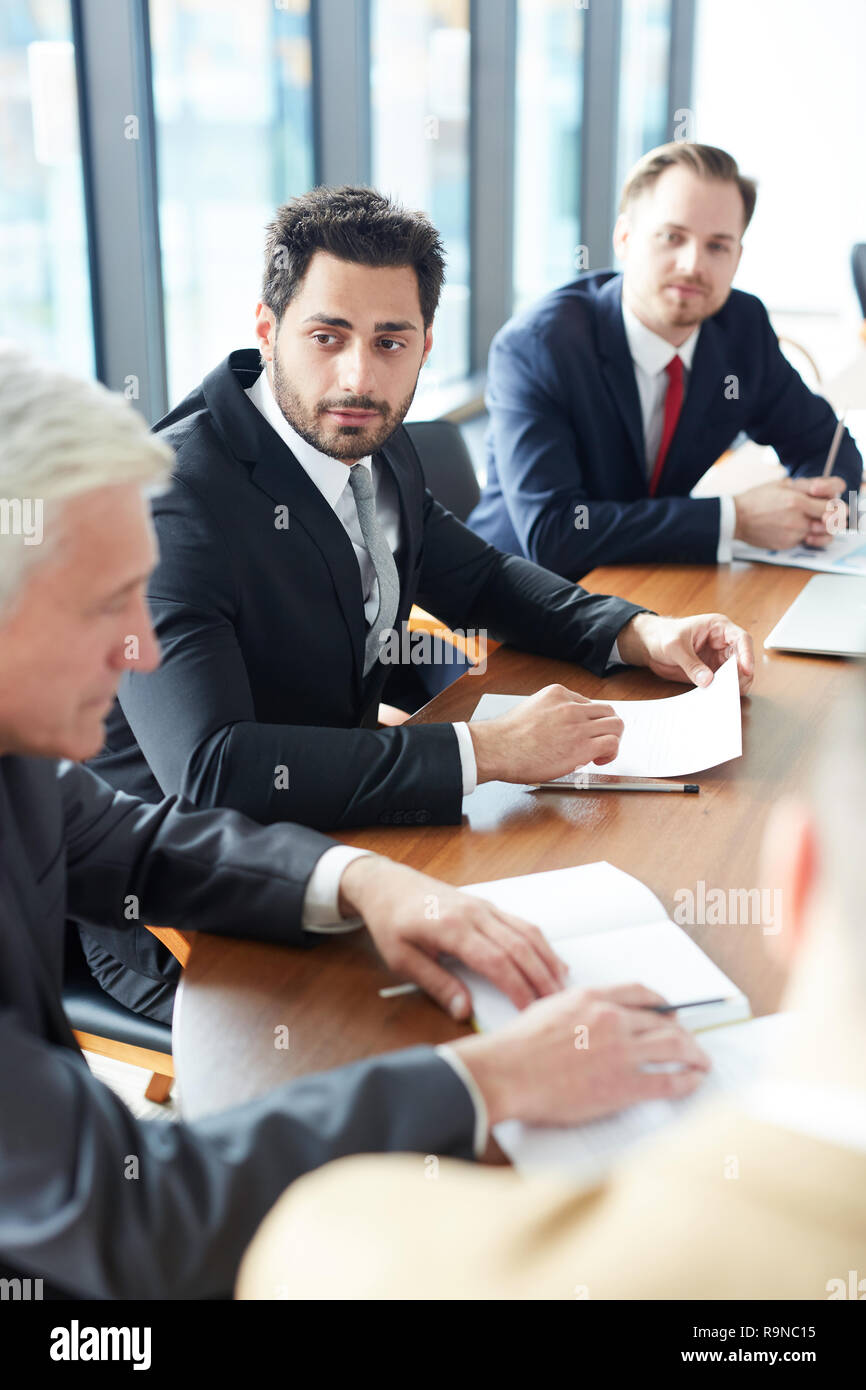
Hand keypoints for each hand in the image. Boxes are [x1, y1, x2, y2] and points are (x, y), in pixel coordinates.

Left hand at [338, 855, 567, 1019]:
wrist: (387, 885)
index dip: (516, 986)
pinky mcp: (486, 905)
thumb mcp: (402, 959)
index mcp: (451, 928)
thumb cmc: (392, 922)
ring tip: (562, 985)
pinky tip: (550, 960)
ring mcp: (483, 907)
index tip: (530, 1010)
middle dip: (541, 976)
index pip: (495, 960)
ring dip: (546, 959)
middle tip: (558, 1003)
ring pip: (525, 931)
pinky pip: (520, 923)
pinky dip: (540, 943)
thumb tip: (463, 1010)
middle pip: (518, 946)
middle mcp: (473, 914)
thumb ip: (435, 984)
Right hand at [451, 984, 710, 1126]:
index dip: (662, 1004)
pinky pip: (667, 1080)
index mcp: (592, 997)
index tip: (670, 1011)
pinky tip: (693, 1081)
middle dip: (683, 1032)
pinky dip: (687, 1080)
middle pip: (664, 1021)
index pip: (641, 993)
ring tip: (702, 1061)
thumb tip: (592, 1017)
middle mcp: (612, 1019)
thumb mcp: (549, 1008)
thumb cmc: (517, 1045)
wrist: (506, 1072)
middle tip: (690, 1042)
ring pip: (674, 1046)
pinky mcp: (622, 1085)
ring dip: (695, 1054)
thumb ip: (577, 1009)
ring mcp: (620, 1051)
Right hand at [469, 683, 623, 784]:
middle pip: (608, 711)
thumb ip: (550, 714)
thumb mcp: (531, 709)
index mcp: (558, 694)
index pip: (589, 703)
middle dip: (606, 728)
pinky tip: (599, 760)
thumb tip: (561, 729)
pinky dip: (612, 753)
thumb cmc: (506, 736)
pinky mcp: (582, 746)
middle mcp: (571, 706)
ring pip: (616, 725)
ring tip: (601, 752)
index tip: (584, 733)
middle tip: (598, 742)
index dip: (590, 721)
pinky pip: (612, 743)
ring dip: (613, 739)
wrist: (497, 749)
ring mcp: (578, 725)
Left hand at [616, 611, 753, 693]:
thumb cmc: (663, 635)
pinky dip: (722, 690)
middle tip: (734, 689)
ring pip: (736, 673)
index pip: (741, 639)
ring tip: (725, 696)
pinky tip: (717, 698)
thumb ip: (691, 664)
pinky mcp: (712, 672)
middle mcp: (723, 643)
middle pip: (742, 659)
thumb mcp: (675, 647)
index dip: (747, 654)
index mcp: (718, 628)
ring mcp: (718, 658)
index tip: (746, 670)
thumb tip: (708, 680)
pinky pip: (722, 683)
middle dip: (741, 675)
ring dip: (733, 685)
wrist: (650, 644)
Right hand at [733, 477, 845, 549]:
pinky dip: (804, 535)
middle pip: (831, 523)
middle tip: (827, 514)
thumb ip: (806, 487)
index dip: (835, 505)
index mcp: (798, 501)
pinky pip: (805, 540)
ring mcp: (793, 534)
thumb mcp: (783, 484)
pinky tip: (793, 527)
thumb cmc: (757, 499)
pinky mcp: (787, 544)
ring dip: (821, 529)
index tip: (831, 504)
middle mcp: (798, 520)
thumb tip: (824, 491)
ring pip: (821, 535)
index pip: (832, 507)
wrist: (736, 518)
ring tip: (812, 522)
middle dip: (832, 518)